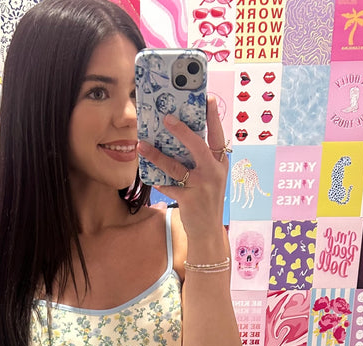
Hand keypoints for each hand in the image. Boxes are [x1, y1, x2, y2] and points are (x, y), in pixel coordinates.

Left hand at [138, 95, 229, 236]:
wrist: (208, 231)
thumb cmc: (207, 200)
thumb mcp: (211, 177)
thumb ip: (202, 159)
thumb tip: (179, 137)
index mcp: (221, 163)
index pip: (218, 134)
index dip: (213, 116)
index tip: (206, 98)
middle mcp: (214, 172)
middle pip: (198, 145)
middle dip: (182, 130)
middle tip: (167, 118)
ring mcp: (202, 187)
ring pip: (176, 166)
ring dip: (156, 155)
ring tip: (142, 145)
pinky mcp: (189, 200)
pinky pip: (168, 186)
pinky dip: (157, 180)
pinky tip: (147, 174)